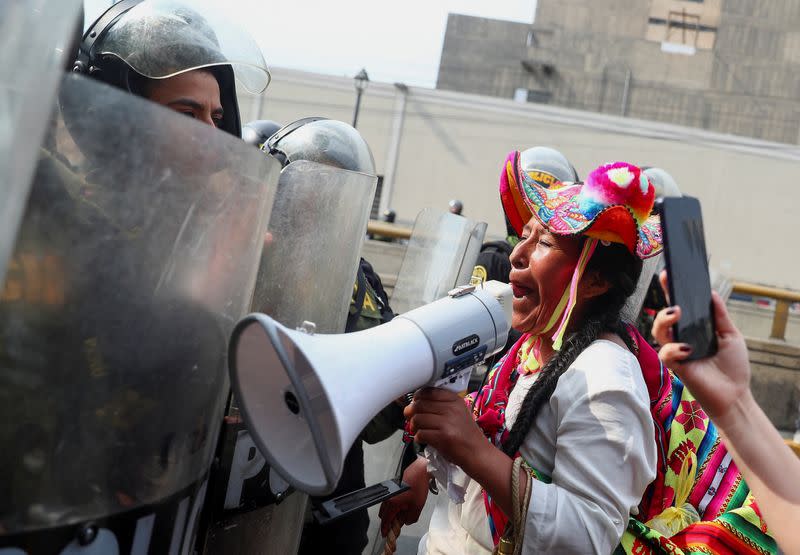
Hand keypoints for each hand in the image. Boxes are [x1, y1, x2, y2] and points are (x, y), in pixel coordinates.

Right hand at [378, 457, 428, 535]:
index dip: (385, 528)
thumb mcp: (417, 507)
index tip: (385, 534)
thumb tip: (405, 521)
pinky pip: (389, 500)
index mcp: (392, 503)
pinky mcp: (392, 487)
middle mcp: (388, 497)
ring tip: (404, 513)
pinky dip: (394, 505)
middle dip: (389, 520)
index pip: (386, 520)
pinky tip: (404, 504)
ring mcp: (389, 491)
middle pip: (383, 514)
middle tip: (398, 524)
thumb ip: (410, 518)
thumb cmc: (418, 486)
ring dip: (392, 512)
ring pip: (386, 507)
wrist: (419, 470)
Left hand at [404, 387, 486, 468]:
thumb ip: (440, 405)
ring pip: (417, 419)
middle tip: (412, 419)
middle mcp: (451, 408)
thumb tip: (415, 403)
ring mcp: (447, 422)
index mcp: (455, 399)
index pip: (428, 391)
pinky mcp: (443, 437)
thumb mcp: (458, 412)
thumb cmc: (466, 434)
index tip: (415, 404)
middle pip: (419, 405)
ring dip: (413, 426)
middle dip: (411, 413)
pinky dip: (418, 438)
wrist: (478, 453)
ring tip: (418, 431)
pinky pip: (420, 434)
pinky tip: (424, 439)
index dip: (417, 398)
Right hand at [654, 290, 751, 423]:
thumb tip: (710, 293)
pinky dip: (674, 348)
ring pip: (658, 331)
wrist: (734, 394)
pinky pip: (666, 353)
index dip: (671, 291)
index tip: (668, 274)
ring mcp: (676, 351)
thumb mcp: (731, 335)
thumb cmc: (732, 366)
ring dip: (664, 320)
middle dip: (663, 304)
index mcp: (693, 328)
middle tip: (674, 300)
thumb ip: (720, 316)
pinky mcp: (676, 366)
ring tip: (676, 314)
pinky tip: (687, 349)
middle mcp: (681, 337)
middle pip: (663, 317)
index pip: (679, 307)